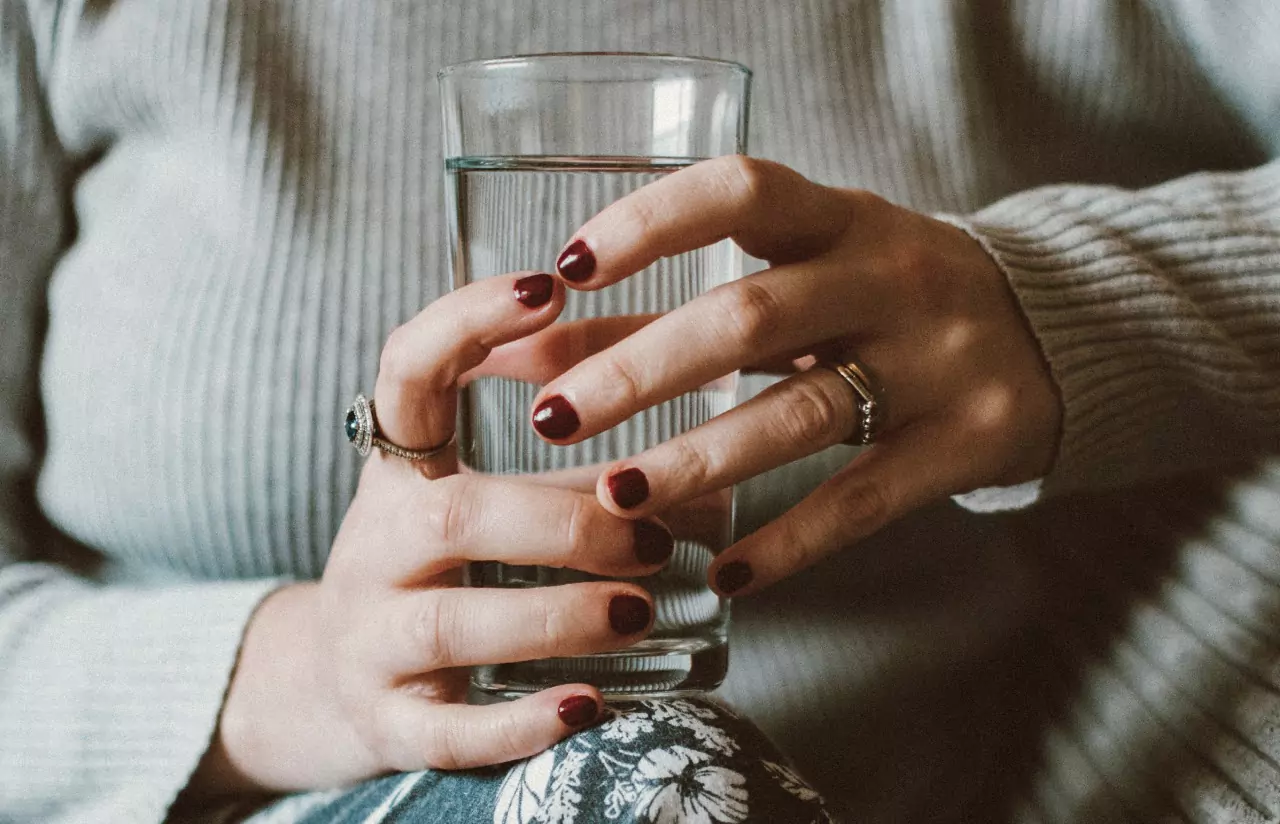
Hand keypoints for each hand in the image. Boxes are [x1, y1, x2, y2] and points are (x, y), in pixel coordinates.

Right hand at [189, 272, 670, 795]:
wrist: (331, 686)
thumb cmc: (437, 577)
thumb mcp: (483, 510)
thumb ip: (576, 482)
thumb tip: (712, 480)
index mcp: (398, 473)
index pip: (406, 372)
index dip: (467, 322)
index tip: (548, 285)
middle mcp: (371, 547)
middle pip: (454, 517)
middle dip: (563, 520)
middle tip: (655, 536)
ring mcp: (368, 639)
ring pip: (454, 623)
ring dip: (559, 612)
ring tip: (642, 609)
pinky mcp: (385, 723)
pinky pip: (448, 730)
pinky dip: (520, 721)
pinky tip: (589, 709)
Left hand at [529, 156, 1060, 595]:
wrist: (1060, 333)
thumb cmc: (887, 298)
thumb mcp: (801, 278)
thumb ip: (671, 307)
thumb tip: (533, 348)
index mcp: (842, 218)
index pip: (740, 191)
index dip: (650, 223)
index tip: (567, 267)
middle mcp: (893, 277)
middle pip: (751, 316)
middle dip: (642, 369)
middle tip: (553, 417)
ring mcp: (938, 360)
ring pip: (801, 413)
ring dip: (697, 460)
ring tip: (614, 499)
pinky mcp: (969, 441)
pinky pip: (865, 499)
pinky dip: (790, 541)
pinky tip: (724, 575)